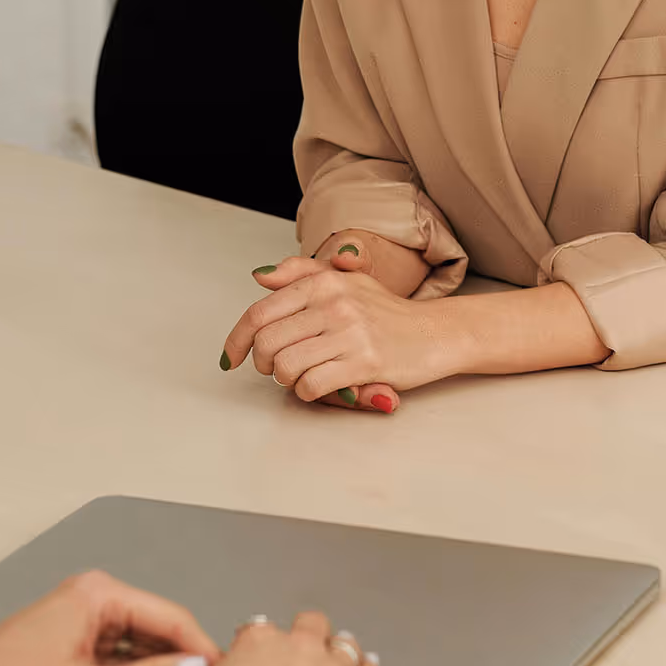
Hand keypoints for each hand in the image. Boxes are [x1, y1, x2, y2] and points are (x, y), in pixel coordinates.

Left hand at [0, 569, 216, 665]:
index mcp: (98, 594)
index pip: (171, 615)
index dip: (202, 647)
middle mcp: (92, 594)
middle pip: (159, 623)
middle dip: (187, 654)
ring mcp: (81, 614)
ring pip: (141, 636)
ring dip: (166, 662)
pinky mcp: (72, 635)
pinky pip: (121, 647)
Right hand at [183, 611, 384, 665]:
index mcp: (257, 645)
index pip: (260, 629)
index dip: (262, 644)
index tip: (262, 655)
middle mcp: (300, 649)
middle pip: (311, 624)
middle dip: (308, 635)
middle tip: (304, 651)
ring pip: (345, 644)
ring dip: (341, 651)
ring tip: (338, 660)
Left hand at [222, 246, 451, 405]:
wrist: (434, 333)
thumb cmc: (385, 312)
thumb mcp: (344, 280)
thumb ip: (300, 272)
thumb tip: (259, 276)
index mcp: (323, 281)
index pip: (260, 313)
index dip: (236, 340)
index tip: (231, 358)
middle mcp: (334, 302)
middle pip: (267, 343)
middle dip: (263, 364)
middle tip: (277, 369)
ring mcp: (350, 332)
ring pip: (285, 367)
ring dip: (287, 380)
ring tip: (303, 376)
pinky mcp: (366, 362)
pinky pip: (312, 386)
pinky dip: (308, 392)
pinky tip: (322, 386)